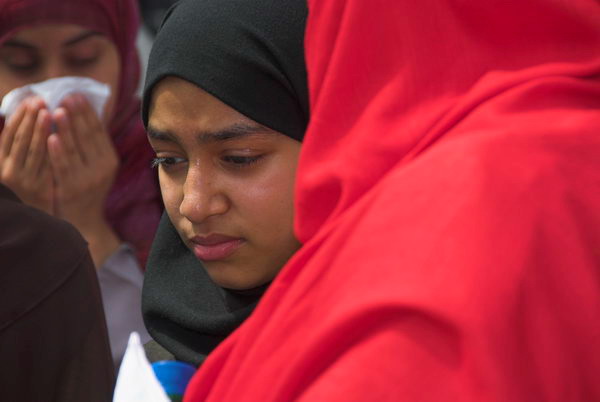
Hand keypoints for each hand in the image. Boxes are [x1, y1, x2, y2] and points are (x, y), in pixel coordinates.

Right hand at [0, 97, 53, 213]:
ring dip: (42, 130)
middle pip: (20, 141)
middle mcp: (7, 172)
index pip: (8, 135)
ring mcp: (24, 182)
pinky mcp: (40, 190)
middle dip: (31, 119)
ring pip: (34, 152)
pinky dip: (54, 150)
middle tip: (41, 100)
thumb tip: (26, 115)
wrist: (31, 218)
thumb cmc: (25, 186)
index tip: (30, 100)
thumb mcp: (16, 165)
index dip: (18, 117)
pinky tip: (61, 136)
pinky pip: (48, 165)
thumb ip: (19, 145)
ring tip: (51, 112)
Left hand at [47, 94, 119, 265]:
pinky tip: (51, 137)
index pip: (99, 132)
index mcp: (110, 160)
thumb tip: (87, 114)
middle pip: (88, 137)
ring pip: (75, 149)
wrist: (85, 221)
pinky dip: (58, 150)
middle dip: (77, 115)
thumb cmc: (87, 189)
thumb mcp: (98, 167)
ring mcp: (88, 179)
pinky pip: (64, 165)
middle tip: (66, 96)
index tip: (77, 95)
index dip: (88, 113)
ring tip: (57, 110)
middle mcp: (102, 169)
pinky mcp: (72, 188)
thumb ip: (93, 145)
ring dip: (66, 128)